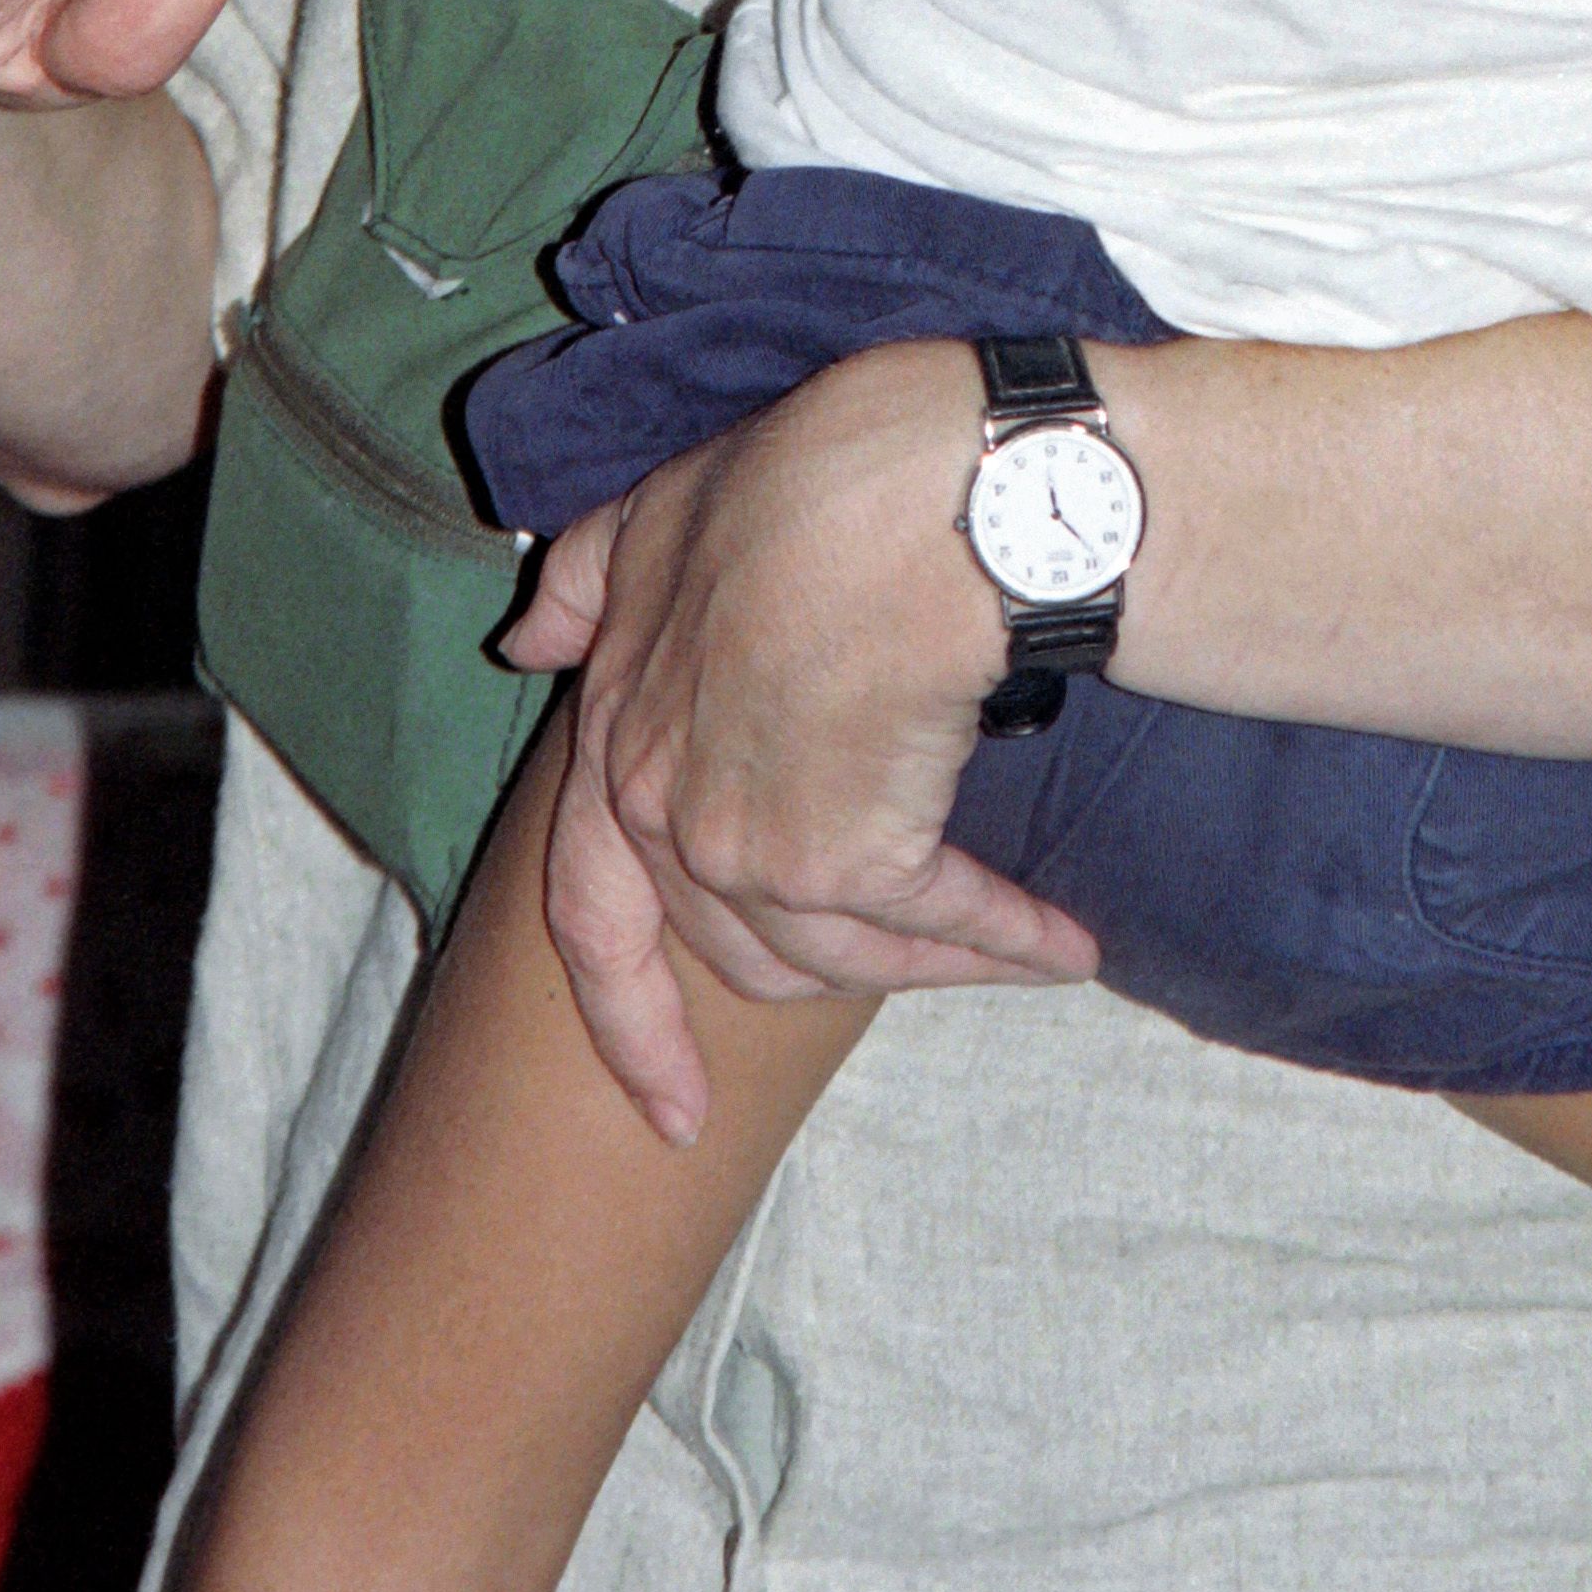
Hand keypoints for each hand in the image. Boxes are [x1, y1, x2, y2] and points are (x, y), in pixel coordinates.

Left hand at [504, 338, 1098, 1143]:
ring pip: (842, 952)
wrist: (911, 494)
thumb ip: (591, 579)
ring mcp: (748, 849)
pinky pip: (938, 921)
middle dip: (835, 961)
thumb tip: (525, 644)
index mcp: (613, 739)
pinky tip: (1066, 939)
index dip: (627, 1018)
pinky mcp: (845, 862)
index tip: (669, 1111)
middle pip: (741, 948)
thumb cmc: (802, 481)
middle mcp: (665, 813)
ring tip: (1032, 944)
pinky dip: (1007, 936)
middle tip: (912, 973)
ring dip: (946, 954)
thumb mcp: (663, 506)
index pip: (591, 916)